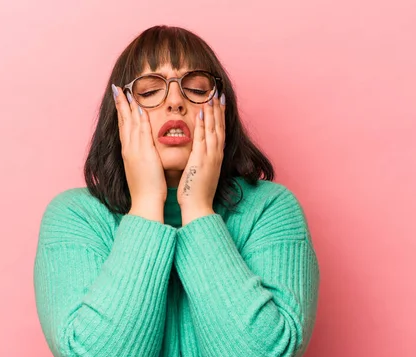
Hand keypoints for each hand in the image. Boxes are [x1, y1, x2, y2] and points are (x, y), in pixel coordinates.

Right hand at [112, 84, 166, 218]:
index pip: (124, 127)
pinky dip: (139, 119)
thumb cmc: (147, 190)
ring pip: (130, 124)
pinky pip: (141, 132)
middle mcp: (129, 149)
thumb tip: (144, 152)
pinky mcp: (143, 154)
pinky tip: (140, 107)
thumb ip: (142, 158)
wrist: (145, 203)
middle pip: (123, 122)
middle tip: (117, 88)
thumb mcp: (142, 169)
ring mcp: (134, 151)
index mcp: (129, 152)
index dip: (121, 112)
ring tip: (125, 91)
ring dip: (128, 106)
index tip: (119, 99)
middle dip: (120, 104)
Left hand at [177, 90, 225, 224]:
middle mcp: (215, 154)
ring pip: (213, 128)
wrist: (198, 207)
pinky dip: (203, 124)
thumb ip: (200, 161)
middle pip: (219, 126)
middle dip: (218, 108)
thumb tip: (197, 154)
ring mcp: (210, 156)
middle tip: (218, 91)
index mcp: (215, 157)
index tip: (218, 101)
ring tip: (211, 94)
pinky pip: (202, 138)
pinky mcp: (201, 160)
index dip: (219, 115)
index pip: (218, 131)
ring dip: (212, 110)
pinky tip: (201, 111)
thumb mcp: (200, 173)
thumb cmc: (196, 193)